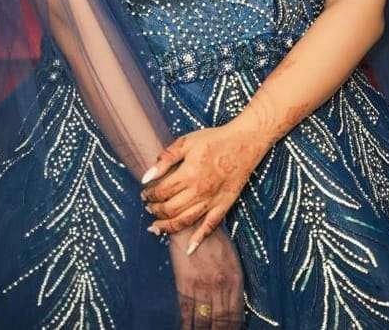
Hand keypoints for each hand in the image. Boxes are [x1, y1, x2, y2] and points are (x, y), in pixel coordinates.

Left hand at [140, 121, 270, 252]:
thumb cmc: (214, 140)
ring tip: (156, 227)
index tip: (144, 194)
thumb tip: (146, 177)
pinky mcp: (224, 205)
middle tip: (149, 208)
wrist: (244, 142)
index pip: (161, 192)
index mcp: (187, 174)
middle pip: (170, 209)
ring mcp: (212, 201)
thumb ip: (165, 159)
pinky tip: (189, 249)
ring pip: (185, 221)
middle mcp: (198, 191)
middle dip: (155, 211)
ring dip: (168, 227)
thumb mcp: (187, 142)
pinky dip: (199, 239)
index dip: (149, 195)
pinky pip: (210, 226)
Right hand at [168, 222, 243, 328]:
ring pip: (204, 321)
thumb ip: (233, 282)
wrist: (193, 221)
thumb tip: (234, 306)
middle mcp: (220, 286)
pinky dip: (188, 326)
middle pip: (221, 322)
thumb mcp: (232, 258)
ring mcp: (202, 287)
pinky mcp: (185, 285)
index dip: (233, 328)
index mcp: (235, 279)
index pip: (235, 314)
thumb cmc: (213, 238)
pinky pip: (187, 313)